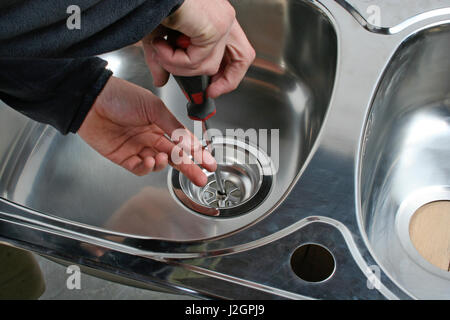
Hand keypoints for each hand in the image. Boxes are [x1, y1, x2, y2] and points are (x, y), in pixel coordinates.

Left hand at [77, 76, 216, 186]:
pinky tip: (147, 159)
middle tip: (200, 178)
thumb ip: (174, 127)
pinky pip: (139, 168)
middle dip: (189, 168)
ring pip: (158, 164)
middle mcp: (151, 137)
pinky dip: (146, 167)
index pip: (183, 142)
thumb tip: (191, 144)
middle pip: (175, 156)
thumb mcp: (154, 107)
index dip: (198, 153)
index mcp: (161, 123)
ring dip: (163, 163)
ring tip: (162, 156)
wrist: (91, 99)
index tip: (209, 163)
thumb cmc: (120, 96)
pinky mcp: (123, 157)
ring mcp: (137, 148)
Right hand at [142, 0, 254, 97]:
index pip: (236, 51)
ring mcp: (222, 22)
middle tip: (209, 92)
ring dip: (178, 67)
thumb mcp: (158, 38)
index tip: (212, 89)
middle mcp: (223, 18)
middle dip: (226, 82)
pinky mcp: (215, 27)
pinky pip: (198, 62)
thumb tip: (160, 80)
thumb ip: (164, 61)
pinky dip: (175, 61)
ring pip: (209, 67)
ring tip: (159, 52)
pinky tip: (161, 45)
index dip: (227, 75)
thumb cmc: (150, 5)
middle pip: (243, 59)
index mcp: (215, 18)